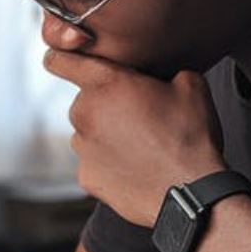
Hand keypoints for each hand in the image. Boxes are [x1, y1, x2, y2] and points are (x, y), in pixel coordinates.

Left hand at [44, 49, 225, 226]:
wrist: (190, 193)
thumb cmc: (190, 136)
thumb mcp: (191, 86)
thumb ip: (166, 70)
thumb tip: (165, 77)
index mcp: (105, 83)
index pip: (59, 60)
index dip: (61, 59)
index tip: (65, 62)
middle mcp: (84, 113)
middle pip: (84, 101)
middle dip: (105, 104)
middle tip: (139, 116)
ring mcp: (82, 148)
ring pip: (87, 132)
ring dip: (106, 134)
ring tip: (142, 146)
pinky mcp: (86, 176)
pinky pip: (93, 162)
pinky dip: (109, 163)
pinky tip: (136, 167)